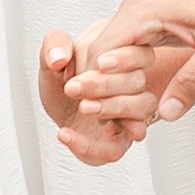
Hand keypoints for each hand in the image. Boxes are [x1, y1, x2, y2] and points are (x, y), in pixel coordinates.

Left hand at [37, 21, 143, 165]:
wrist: (61, 105)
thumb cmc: (64, 77)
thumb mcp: (53, 55)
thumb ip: (54, 44)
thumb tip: (59, 58)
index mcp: (124, 58)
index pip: (141, 54)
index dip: (126, 58)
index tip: (101, 63)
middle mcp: (133, 86)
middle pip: (138, 82)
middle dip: (105, 85)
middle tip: (74, 87)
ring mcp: (129, 115)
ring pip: (139, 111)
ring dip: (110, 108)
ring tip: (82, 107)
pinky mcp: (116, 142)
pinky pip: (113, 150)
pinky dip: (88, 145)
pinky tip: (66, 134)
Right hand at [79, 0, 194, 123]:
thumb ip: (193, 79)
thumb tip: (163, 114)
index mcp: (143, 10)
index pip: (99, 56)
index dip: (102, 92)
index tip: (118, 123)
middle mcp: (135, 9)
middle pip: (99, 58)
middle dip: (106, 95)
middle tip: (130, 130)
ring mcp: (142, 15)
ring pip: (111, 58)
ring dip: (117, 90)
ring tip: (137, 123)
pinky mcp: (152, 24)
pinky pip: (128, 54)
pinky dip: (130, 80)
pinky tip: (146, 103)